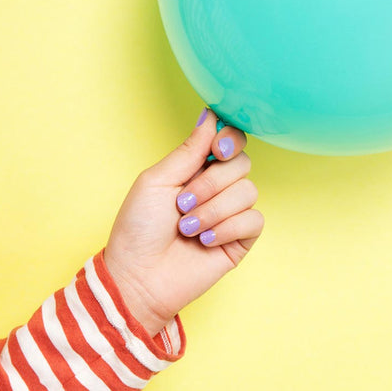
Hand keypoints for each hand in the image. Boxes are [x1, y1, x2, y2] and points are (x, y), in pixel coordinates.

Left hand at [103, 108, 263, 336]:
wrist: (138, 276)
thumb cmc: (138, 227)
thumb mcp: (157, 180)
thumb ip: (189, 150)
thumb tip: (211, 115)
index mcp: (196, 168)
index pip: (230, 140)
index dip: (230, 140)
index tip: (218, 150)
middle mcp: (216, 187)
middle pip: (241, 164)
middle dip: (211, 183)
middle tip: (182, 203)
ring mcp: (229, 213)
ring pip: (247, 191)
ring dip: (213, 210)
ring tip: (187, 228)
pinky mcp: (240, 239)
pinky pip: (253, 220)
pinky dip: (226, 229)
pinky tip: (204, 242)